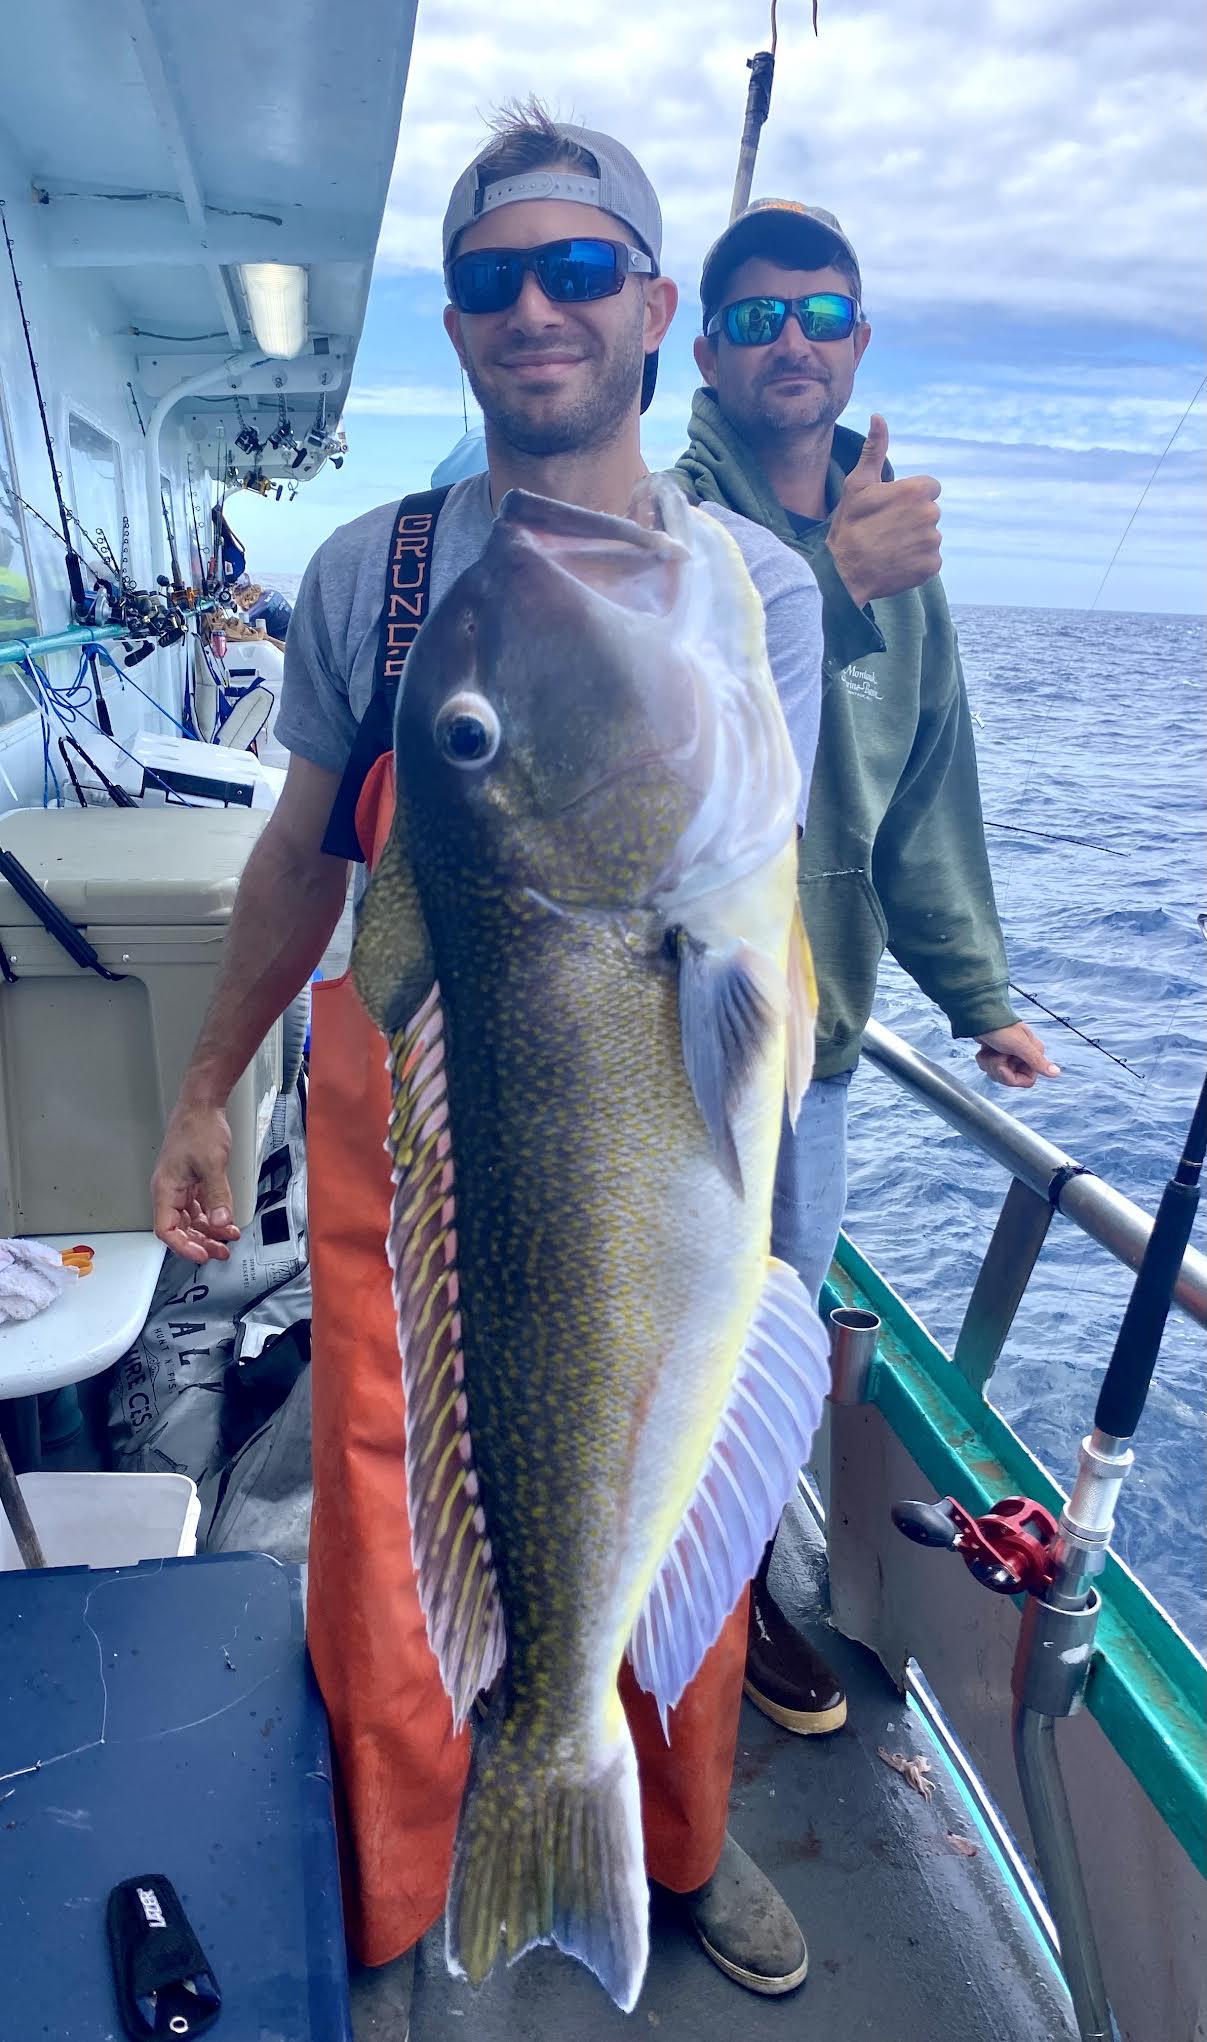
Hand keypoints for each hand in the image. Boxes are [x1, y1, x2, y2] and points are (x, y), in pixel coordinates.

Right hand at [151, 1100, 240, 1262]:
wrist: (202, 1104)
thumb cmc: (198, 1127)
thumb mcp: (212, 1164)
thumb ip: (217, 1195)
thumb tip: (221, 1222)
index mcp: (165, 1189)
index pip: (166, 1230)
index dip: (183, 1246)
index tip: (202, 1255)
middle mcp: (169, 1191)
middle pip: (180, 1228)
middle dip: (201, 1242)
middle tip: (221, 1252)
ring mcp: (180, 1186)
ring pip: (191, 1219)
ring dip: (209, 1232)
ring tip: (228, 1239)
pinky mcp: (192, 1181)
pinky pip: (200, 1207)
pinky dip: (213, 1216)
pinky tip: (226, 1222)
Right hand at [824, 416, 941, 608]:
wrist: (842, 572)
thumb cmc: (849, 525)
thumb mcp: (858, 484)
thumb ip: (875, 450)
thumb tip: (878, 416)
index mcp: (917, 491)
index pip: (929, 489)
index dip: (909, 498)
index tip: (890, 509)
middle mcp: (930, 514)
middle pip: (929, 513)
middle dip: (912, 519)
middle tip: (885, 530)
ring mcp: (932, 542)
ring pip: (929, 537)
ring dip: (914, 542)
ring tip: (889, 548)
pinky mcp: (931, 566)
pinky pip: (930, 560)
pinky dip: (916, 563)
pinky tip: (895, 563)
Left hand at [974, 1023, 1060, 1089]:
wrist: (980, 1015)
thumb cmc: (1001, 1028)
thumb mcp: (1020, 1045)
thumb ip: (1037, 1061)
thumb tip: (1056, 1073)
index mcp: (1033, 1054)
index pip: (1027, 1081)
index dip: (1011, 1078)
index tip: (1002, 1066)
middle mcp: (1022, 1056)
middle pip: (1010, 1079)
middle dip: (997, 1068)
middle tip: (996, 1053)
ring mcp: (1008, 1056)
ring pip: (997, 1074)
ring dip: (989, 1063)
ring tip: (989, 1049)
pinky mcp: (996, 1054)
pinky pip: (988, 1067)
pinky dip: (983, 1059)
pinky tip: (984, 1049)